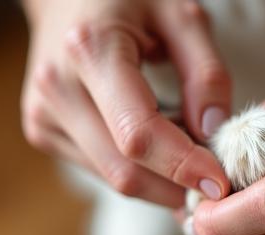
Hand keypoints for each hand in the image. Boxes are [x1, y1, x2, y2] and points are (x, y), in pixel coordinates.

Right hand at [21, 0, 230, 207]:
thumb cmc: (129, 0)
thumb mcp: (182, 17)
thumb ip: (206, 73)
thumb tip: (211, 131)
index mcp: (90, 50)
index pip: (138, 133)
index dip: (183, 166)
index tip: (220, 184)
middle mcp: (57, 90)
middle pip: (124, 170)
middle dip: (176, 185)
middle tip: (212, 176)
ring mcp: (44, 116)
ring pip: (113, 177)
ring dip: (160, 178)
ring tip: (184, 148)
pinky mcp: (45, 132)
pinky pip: (102, 170)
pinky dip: (139, 168)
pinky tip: (156, 142)